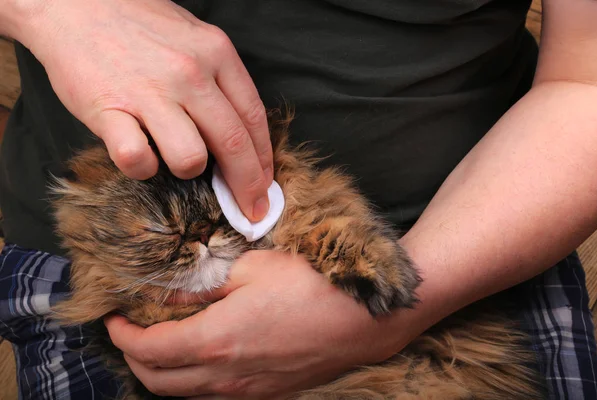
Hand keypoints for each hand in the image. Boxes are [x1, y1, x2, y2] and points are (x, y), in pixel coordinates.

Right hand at [19, 0, 271, 219]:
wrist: (71, 3)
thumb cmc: (136, 23)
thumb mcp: (193, 37)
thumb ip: (219, 80)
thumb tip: (242, 134)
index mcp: (216, 53)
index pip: (254, 119)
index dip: (264, 160)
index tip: (265, 184)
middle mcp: (189, 73)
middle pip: (234, 146)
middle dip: (248, 187)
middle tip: (251, 210)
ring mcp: (149, 92)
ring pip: (191, 159)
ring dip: (188, 170)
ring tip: (171, 155)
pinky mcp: (109, 110)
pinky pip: (137, 160)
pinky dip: (141, 168)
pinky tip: (138, 154)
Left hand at [105, 251, 412, 398]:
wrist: (365, 320)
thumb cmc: (311, 285)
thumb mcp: (250, 270)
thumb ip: (202, 286)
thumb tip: (166, 294)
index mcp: (215, 341)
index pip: (147, 350)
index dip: (122, 334)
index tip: (113, 317)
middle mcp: (225, 377)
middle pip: (157, 381)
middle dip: (134, 357)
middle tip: (132, 329)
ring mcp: (246, 391)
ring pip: (183, 394)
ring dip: (162, 370)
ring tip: (162, 340)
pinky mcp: (265, 394)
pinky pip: (213, 396)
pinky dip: (192, 380)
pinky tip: (202, 353)